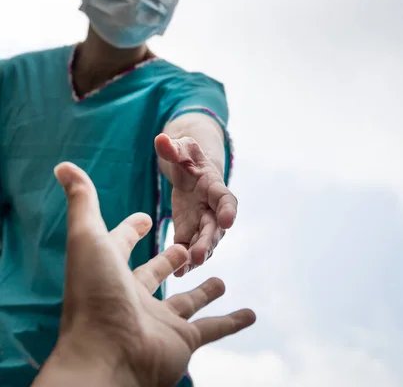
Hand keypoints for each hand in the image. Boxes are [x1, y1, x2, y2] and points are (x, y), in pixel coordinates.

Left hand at [40, 162, 254, 386]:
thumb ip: (83, 202)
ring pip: (188, 302)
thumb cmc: (96, 296)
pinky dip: (233, 321)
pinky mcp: (183, 340)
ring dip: (205, 291)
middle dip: (172, 258)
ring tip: (220, 278)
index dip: (131, 229)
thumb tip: (64, 165)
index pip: (121, 245)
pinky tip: (251, 314)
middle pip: (156, 273)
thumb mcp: (89, 239)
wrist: (108, 358)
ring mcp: (160, 320)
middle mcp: (135, 297)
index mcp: (112, 273)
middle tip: (187, 246)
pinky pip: (214, 328)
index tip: (144, 218)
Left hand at [155, 134, 236, 273]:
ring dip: (198, 256)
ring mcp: (203, 223)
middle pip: (215, 228)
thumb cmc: (188, 157)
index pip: (226, 199)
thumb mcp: (182, 149)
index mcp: (215, 187)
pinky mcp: (189, 233)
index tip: (228, 221)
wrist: (190, 172)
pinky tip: (179, 274)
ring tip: (187, 268)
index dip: (228, 210)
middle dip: (208, 242)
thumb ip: (173, 148)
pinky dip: (185, 261)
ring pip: (204, 243)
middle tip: (200, 255)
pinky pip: (189, 248)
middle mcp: (213, 209)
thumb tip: (161, 140)